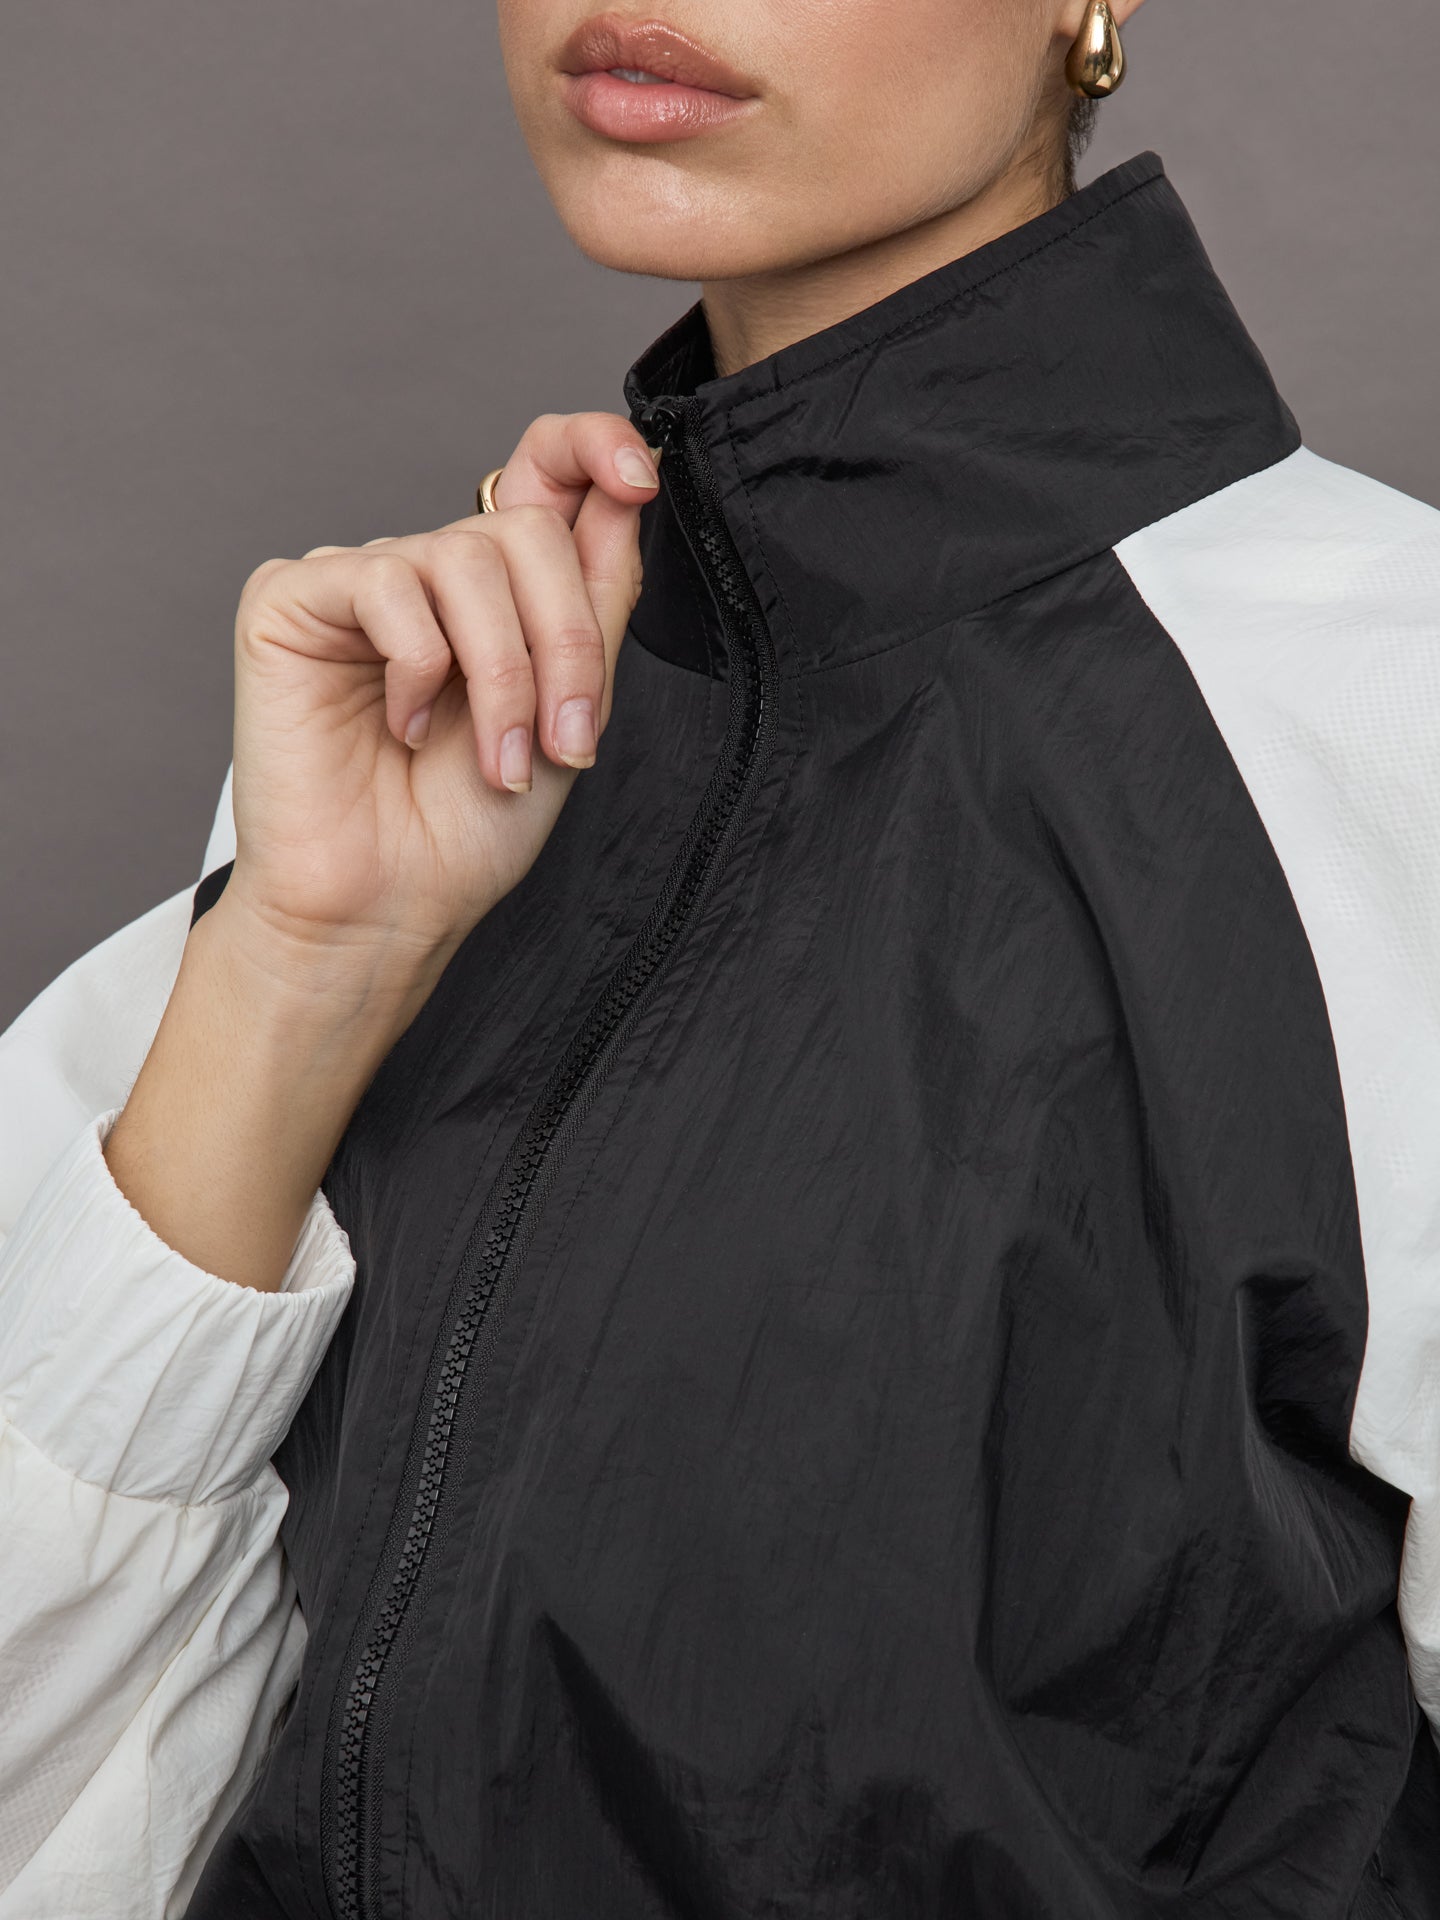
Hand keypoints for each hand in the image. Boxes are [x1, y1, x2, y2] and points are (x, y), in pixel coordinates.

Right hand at [224, 410, 660, 980]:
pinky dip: (419, 671)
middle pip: (524, 529)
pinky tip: (401, 729)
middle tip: (566, 738)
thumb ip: (597, 600)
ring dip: (504, 676)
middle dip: (564, 642)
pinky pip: (387, 587)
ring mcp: (361, 581)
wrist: (390, 906)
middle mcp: (431, 572)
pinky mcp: (293, 601)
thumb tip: (630, 487)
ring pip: (466, 558)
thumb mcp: (571, 709)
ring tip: (498, 759)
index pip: (542, 469)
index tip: (640, 476)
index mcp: (500, 592)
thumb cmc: (469, 827)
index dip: (592, 446)